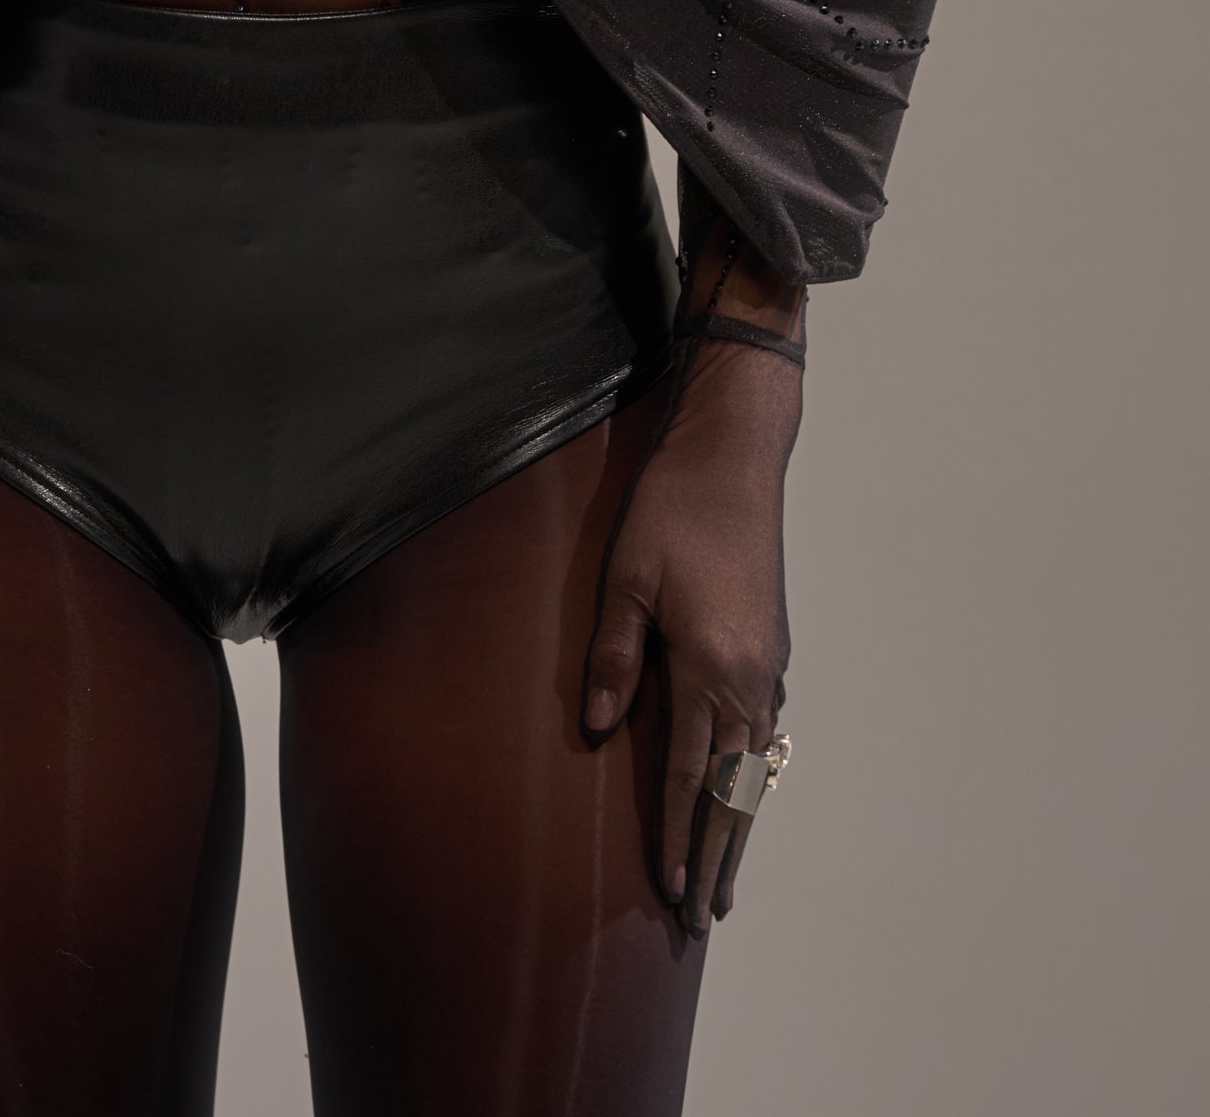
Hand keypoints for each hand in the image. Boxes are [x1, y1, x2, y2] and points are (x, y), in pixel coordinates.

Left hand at [581, 337, 798, 933]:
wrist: (734, 454)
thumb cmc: (673, 507)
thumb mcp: (626, 576)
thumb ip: (612, 654)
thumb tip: (597, 725)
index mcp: (710, 666)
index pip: (686, 774)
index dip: (674, 836)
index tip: (669, 892)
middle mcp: (750, 677)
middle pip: (732, 790)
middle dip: (717, 857)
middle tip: (707, 916)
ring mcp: (768, 664)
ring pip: (754, 766)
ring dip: (738, 824)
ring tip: (727, 877)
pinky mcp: (773, 646)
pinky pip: (764, 731)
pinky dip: (753, 775)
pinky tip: (742, 793)